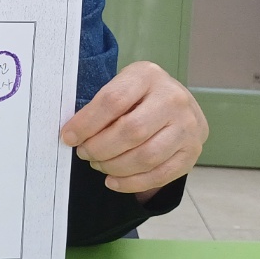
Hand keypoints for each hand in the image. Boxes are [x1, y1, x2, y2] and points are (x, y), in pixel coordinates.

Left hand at [60, 61, 206, 198]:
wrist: (177, 104)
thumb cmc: (140, 96)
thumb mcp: (122, 86)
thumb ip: (102, 105)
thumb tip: (73, 134)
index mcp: (149, 75)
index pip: (114, 100)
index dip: (87, 123)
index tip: (68, 136)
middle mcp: (173, 99)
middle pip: (131, 131)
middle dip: (100, 148)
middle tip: (84, 153)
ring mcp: (187, 127)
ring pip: (145, 157)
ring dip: (114, 166)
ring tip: (98, 164)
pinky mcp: (191, 153)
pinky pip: (159, 175)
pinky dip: (131, 183)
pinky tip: (113, 180)